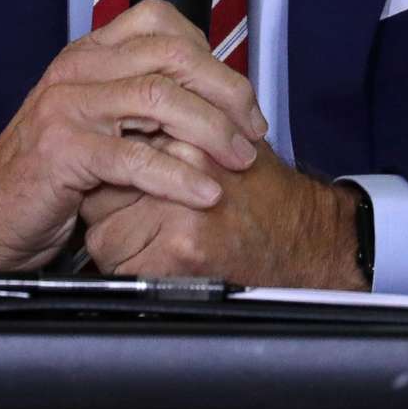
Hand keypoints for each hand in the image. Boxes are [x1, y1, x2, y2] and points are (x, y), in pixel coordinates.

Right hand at [0, 0, 269, 270]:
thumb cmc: (50, 176)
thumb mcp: (98, 125)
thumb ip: (141, 106)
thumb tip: (213, 103)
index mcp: (89, 55)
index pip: (161, 22)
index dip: (211, 56)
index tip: (241, 99)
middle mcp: (78, 68)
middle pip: (171, 54)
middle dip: (225, 91)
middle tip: (252, 131)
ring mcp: (67, 105)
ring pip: (159, 98)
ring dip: (211, 130)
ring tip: (240, 161)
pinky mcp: (63, 150)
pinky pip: (135, 157)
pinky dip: (179, 175)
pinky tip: (205, 193)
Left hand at [78, 139, 363, 289]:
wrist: (308, 240)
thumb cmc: (267, 197)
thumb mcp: (221, 145)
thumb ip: (172, 137)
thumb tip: (119, 137)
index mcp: (185, 133)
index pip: (111, 150)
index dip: (111, 176)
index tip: (120, 189)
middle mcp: (180, 163)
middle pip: (99, 191)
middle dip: (108, 211)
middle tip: (137, 222)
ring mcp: (179, 206)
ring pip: (102, 235)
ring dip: (119, 247)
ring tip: (153, 246)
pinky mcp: (182, 248)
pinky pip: (122, 268)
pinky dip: (134, 274)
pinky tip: (163, 266)